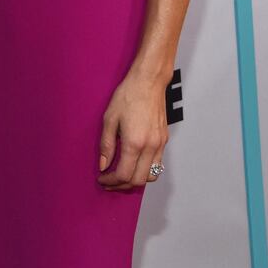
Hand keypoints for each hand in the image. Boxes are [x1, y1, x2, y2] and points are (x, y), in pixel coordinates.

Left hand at [97, 72, 167, 190]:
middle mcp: (150, 147)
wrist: (149, 82)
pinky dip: (146, 170)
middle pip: (138, 181)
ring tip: (121, 175)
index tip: (102, 179)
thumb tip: (103, 165)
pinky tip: (134, 163)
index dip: (111, 181)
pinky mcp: (164, 140)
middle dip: (121, 185)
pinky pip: (157, 164)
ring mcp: (160, 145)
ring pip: (151, 176)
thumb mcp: (109, 118)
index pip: (124, 175)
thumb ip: (106, 144)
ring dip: (135, 180)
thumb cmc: (128, 95)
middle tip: (109, 181)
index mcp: (134, 143)